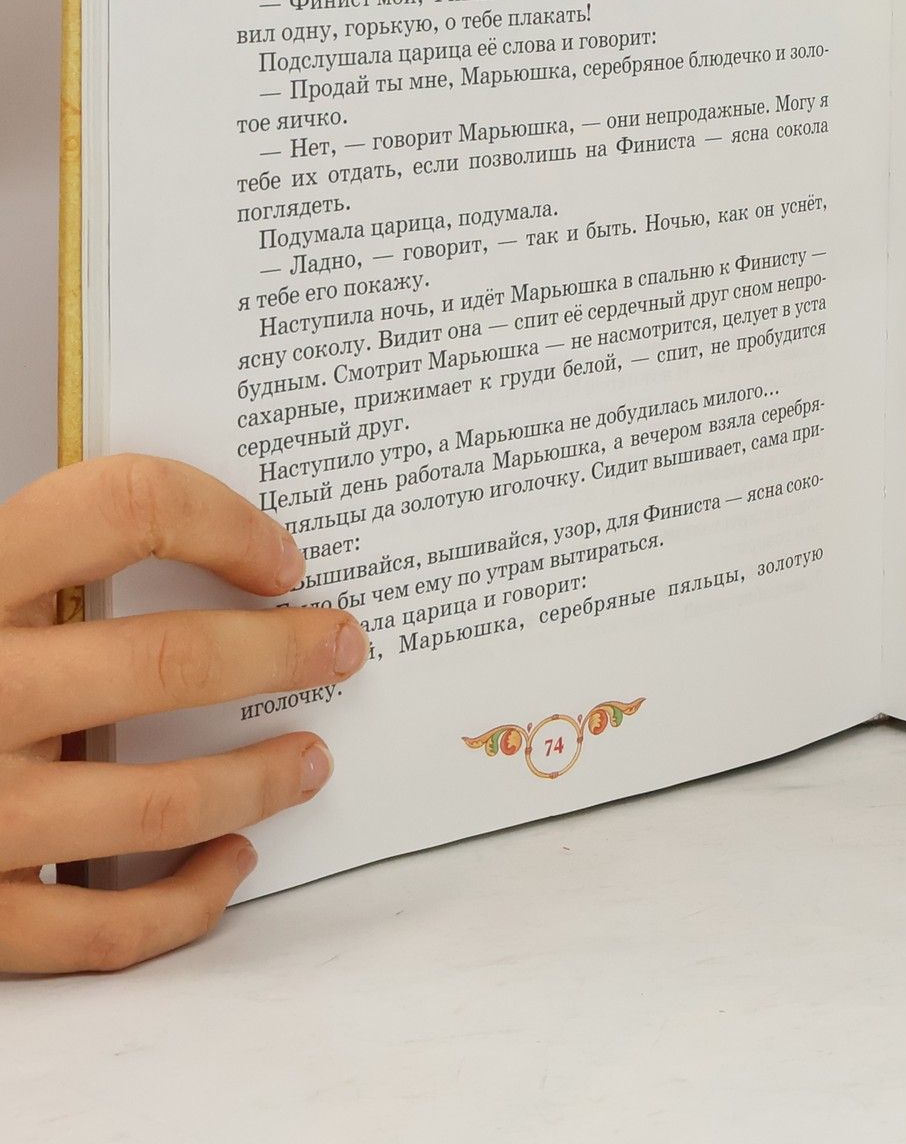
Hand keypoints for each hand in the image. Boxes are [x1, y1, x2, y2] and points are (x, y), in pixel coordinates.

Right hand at [0, 456, 367, 973]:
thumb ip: (27, 561)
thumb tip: (180, 530)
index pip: (116, 506)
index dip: (218, 519)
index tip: (281, 554)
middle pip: (160, 663)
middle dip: (278, 652)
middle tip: (343, 643)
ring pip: (151, 801)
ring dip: (255, 780)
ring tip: (312, 758)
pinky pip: (93, 929)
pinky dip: (181, 903)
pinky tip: (230, 865)